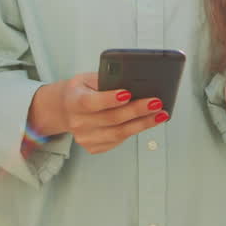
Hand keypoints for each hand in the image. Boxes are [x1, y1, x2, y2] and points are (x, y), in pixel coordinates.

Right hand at [53, 73, 167, 153]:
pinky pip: (118, 140)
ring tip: (160, 115)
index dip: (109, 99)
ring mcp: (85, 138)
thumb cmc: (80, 90)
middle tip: (156, 102)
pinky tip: (148, 122)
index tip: (128, 93)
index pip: (91, 102)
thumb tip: (135, 81)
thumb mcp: (87, 78)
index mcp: (73, 102)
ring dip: (142, 124)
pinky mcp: (93, 147)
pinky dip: (135, 130)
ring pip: (118, 133)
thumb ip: (106, 79)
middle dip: (137, 110)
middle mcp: (77, 123)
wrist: (64, 110)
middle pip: (111, 119)